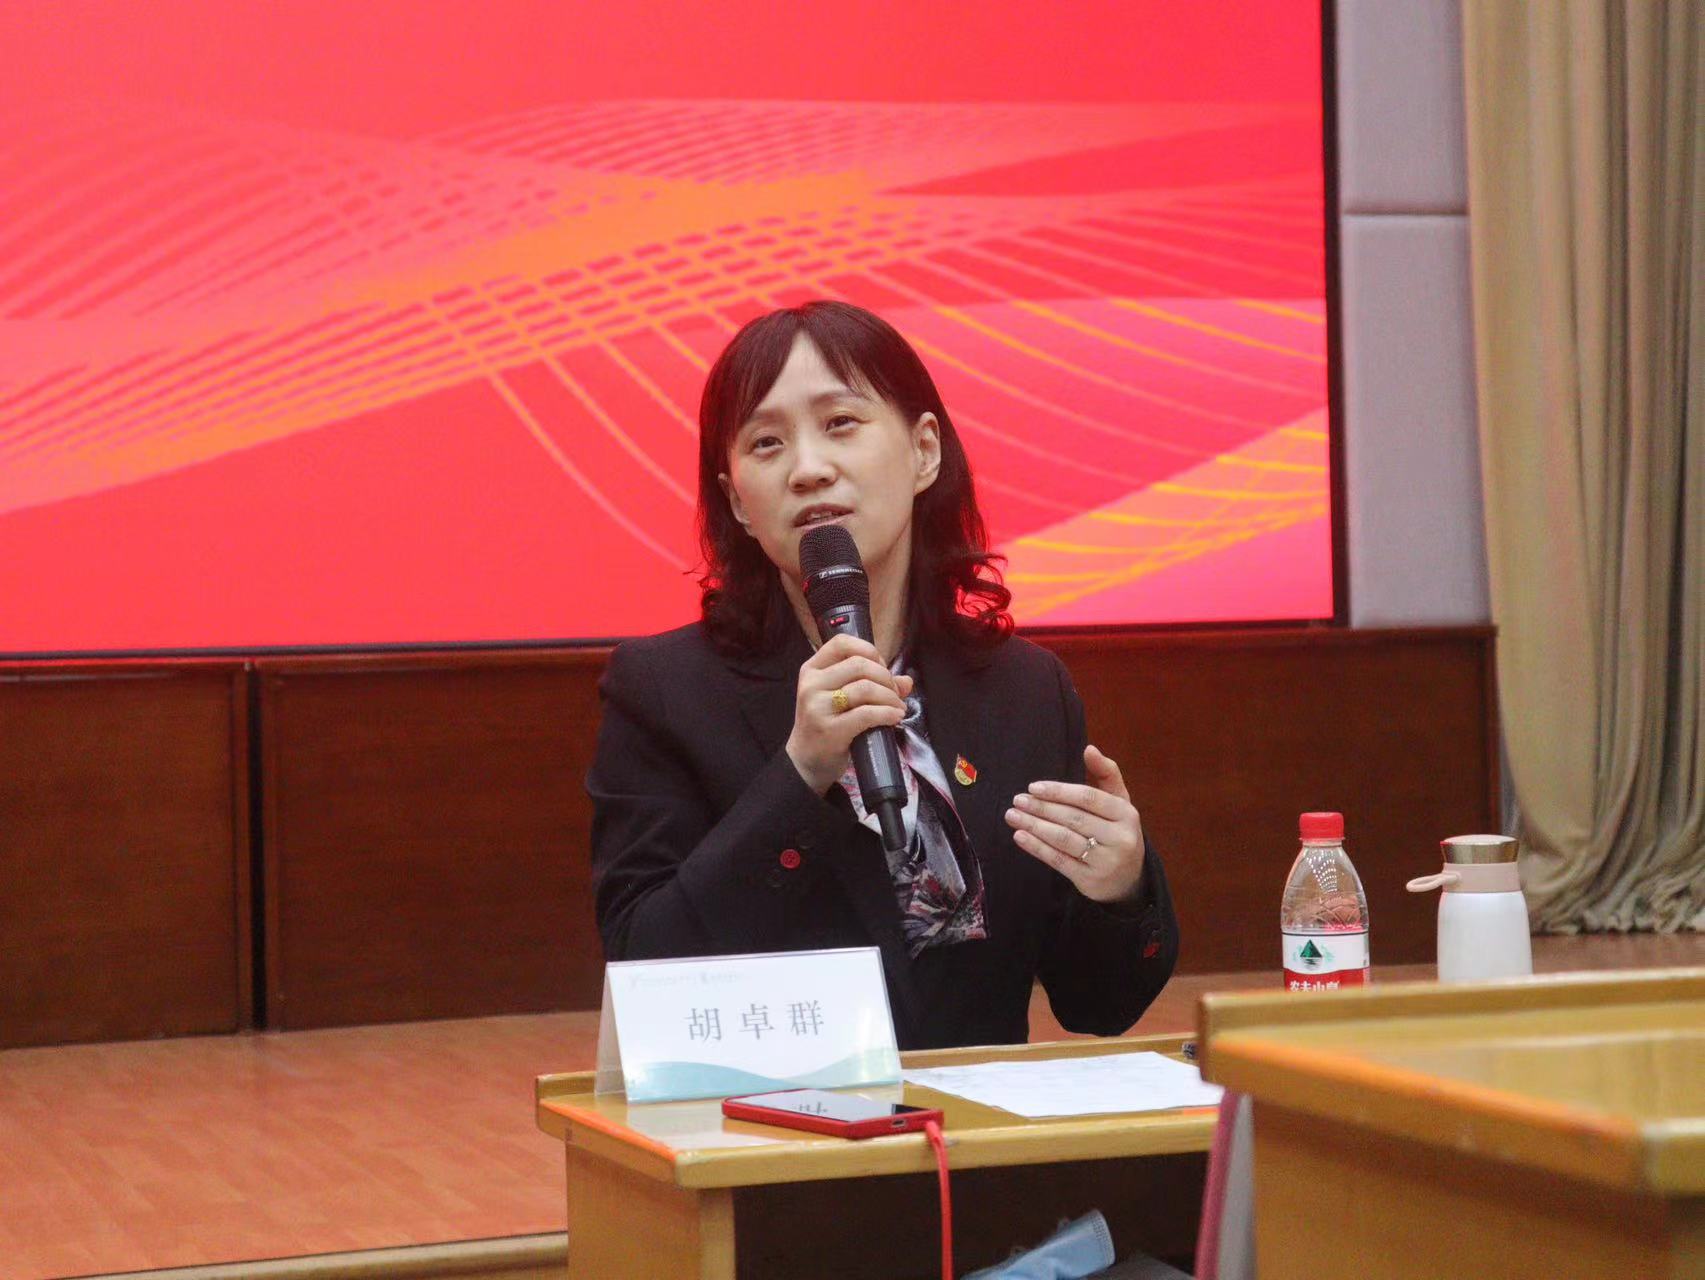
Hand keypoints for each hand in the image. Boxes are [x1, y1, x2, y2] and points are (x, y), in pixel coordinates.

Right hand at [785, 632, 913, 793]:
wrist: (805, 762)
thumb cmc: (825, 726)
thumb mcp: (840, 700)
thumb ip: (871, 684)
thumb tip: (906, 680)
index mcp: (812, 670)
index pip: (842, 643)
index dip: (869, 651)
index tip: (881, 667)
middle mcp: (811, 684)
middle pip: (859, 665)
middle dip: (885, 678)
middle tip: (894, 693)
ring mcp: (818, 707)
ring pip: (865, 688)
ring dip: (890, 697)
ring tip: (897, 708)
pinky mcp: (830, 729)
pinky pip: (867, 714)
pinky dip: (887, 713)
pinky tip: (895, 717)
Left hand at [1005, 744, 1146, 902]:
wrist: (1129, 879)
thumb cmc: (1117, 832)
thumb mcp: (1119, 803)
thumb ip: (1106, 773)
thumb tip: (1089, 749)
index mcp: (1126, 814)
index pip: (1089, 798)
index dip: (1059, 791)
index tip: (1033, 787)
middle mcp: (1119, 838)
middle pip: (1074, 818)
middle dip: (1042, 808)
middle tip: (1017, 800)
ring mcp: (1106, 861)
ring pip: (1064, 840)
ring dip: (1034, 826)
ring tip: (1012, 816)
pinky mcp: (1090, 880)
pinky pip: (1059, 861)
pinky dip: (1037, 848)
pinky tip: (1020, 837)